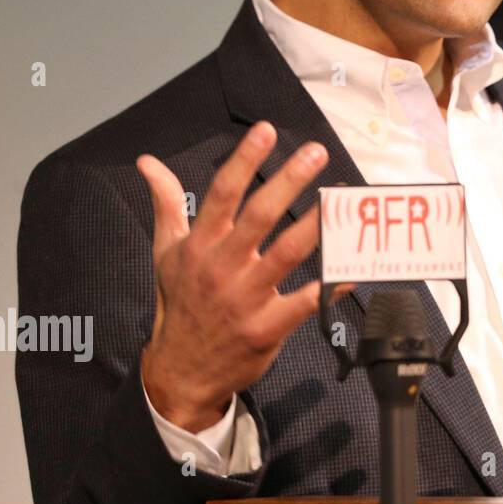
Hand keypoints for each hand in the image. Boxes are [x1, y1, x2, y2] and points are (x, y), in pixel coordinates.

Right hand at [137, 121, 349, 431]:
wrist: (181, 372)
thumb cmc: (179, 304)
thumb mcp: (165, 253)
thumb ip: (166, 204)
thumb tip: (147, 162)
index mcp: (199, 246)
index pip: (221, 194)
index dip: (244, 161)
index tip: (266, 131)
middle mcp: (222, 268)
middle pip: (260, 216)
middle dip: (290, 181)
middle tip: (316, 152)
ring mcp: (246, 299)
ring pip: (288, 252)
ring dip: (318, 224)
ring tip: (343, 199)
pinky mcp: (267, 327)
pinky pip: (306, 301)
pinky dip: (332, 284)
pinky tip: (355, 267)